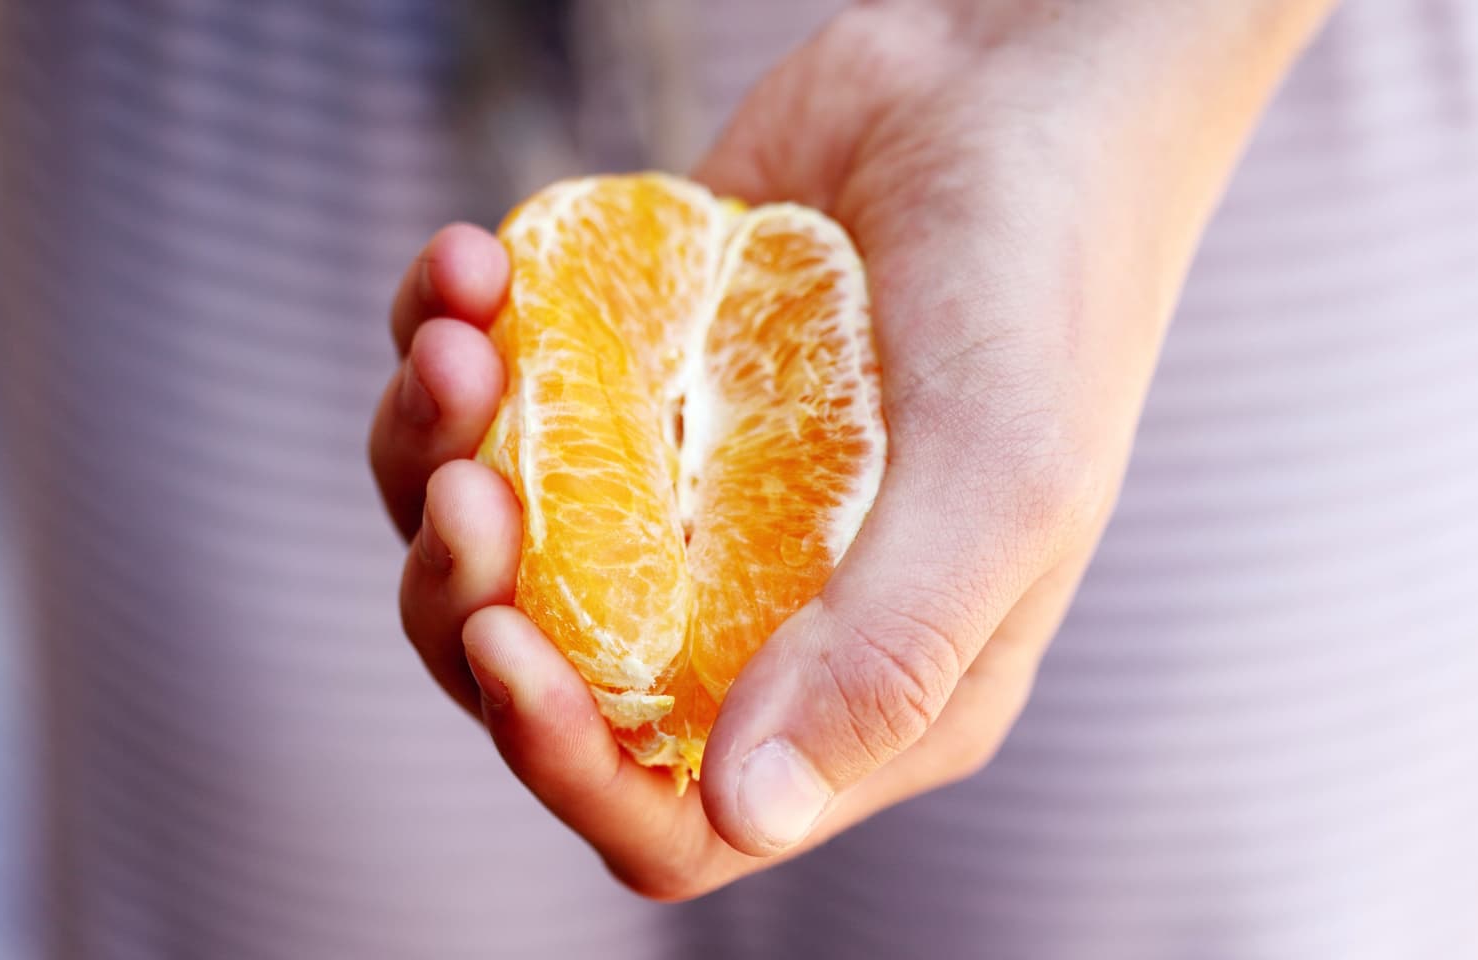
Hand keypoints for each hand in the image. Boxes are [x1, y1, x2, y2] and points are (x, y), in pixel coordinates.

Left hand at [370, 0, 1332, 898]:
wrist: (1008, 82)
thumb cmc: (1045, 284)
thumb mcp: (1006, 482)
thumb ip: (887, 655)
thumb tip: (747, 811)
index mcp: (863, 689)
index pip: (677, 816)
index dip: (566, 762)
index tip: (506, 635)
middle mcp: (756, 614)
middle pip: (549, 685)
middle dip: (469, 595)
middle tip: (470, 468)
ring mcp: (682, 499)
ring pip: (490, 547)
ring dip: (432, 451)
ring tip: (468, 334)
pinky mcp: (627, 386)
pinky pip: (486, 411)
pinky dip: (443, 344)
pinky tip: (476, 265)